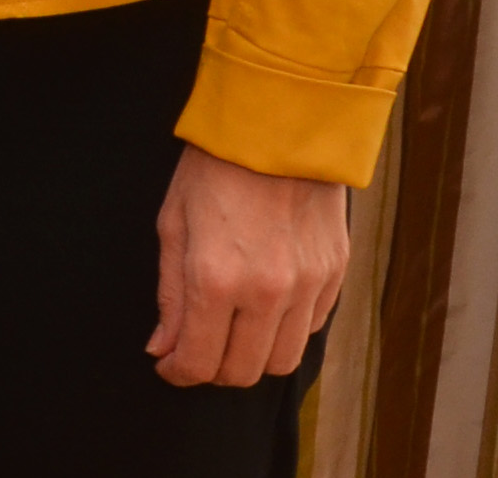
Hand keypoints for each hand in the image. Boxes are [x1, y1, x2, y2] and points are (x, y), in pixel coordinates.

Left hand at [147, 142, 347, 386]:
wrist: (277, 125)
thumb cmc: (214, 168)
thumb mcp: (173, 224)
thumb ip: (169, 295)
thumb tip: (163, 348)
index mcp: (216, 278)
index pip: (200, 362)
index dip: (178, 372)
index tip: (169, 364)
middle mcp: (266, 291)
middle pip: (244, 372)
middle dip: (214, 370)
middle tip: (197, 348)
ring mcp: (307, 285)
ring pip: (282, 361)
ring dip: (253, 356)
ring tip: (232, 330)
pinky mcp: (334, 275)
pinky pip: (310, 329)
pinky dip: (285, 329)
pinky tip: (265, 304)